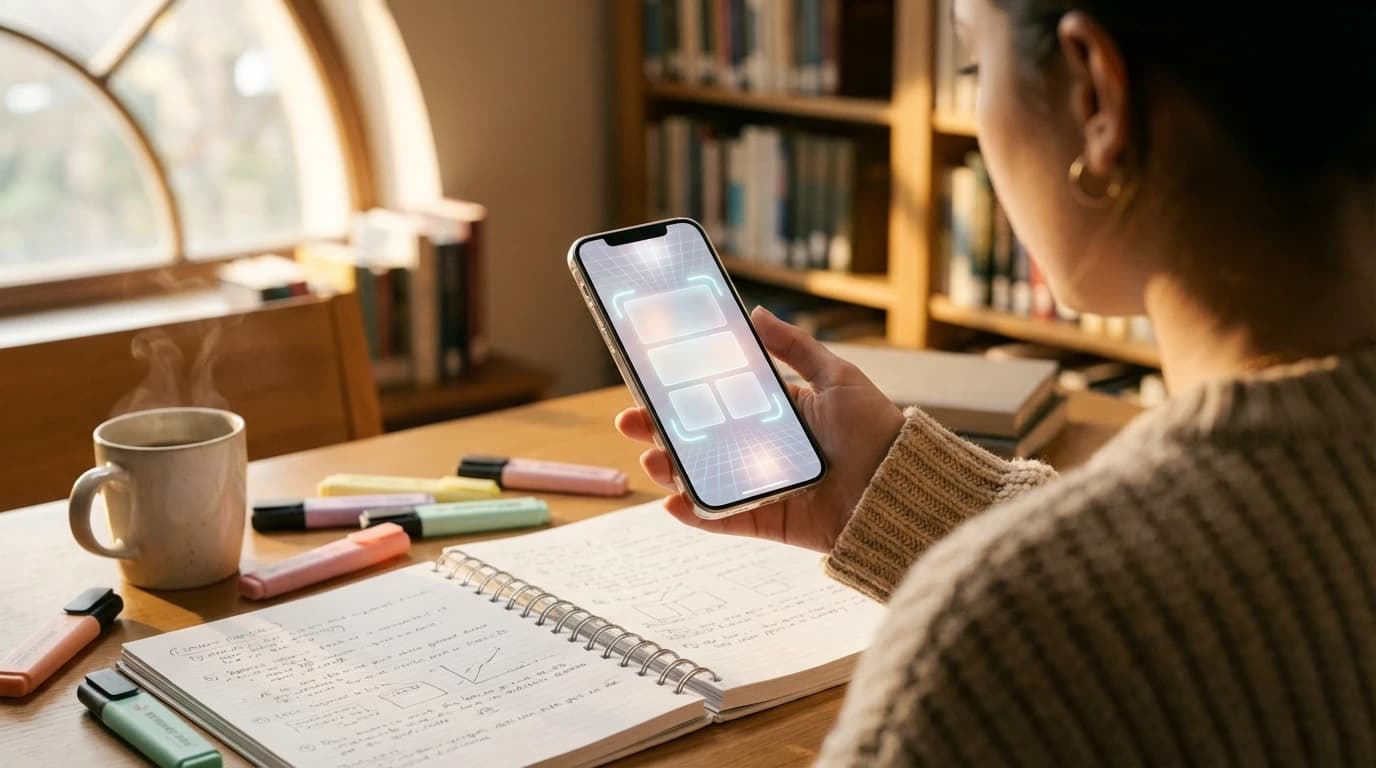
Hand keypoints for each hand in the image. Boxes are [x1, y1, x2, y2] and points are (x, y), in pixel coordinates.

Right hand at [614, 306, 903, 552]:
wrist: (902, 487)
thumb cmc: (876, 429)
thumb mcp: (837, 377)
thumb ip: (795, 347)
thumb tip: (756, 311)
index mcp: (777, 413)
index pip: (717, 401)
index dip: (681, 395)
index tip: (647, 382)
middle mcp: (762, 450)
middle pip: (699, 441)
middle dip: (659, 431)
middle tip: (630, 421)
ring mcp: (761, 487)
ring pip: (704, 479)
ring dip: (671, 470)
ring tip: (653, 459)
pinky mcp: (769, 522)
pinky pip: (725, 519)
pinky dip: (696, 514)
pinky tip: (671, 503)